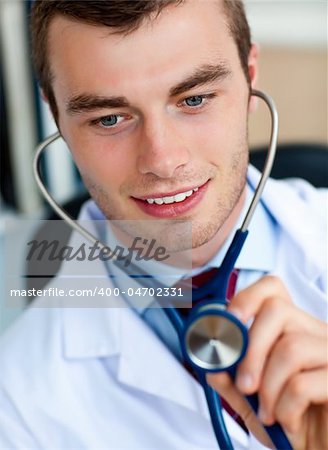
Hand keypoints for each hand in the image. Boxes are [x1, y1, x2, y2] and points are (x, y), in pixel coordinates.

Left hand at [206, 276, 327, 449]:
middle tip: (245, 385)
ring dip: (268, 387)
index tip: (229, 322)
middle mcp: (314, 332)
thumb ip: (230, 381)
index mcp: (292, 328)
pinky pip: (303, 384)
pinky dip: (285, 409)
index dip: (247, 297)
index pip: (273, 289)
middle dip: (251, 350)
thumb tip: (211, 364)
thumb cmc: (290, 421)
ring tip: (267, 414)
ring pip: (290, 347)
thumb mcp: (251, 401)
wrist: (318, 449)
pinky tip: (288, 422)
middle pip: (277, 311)